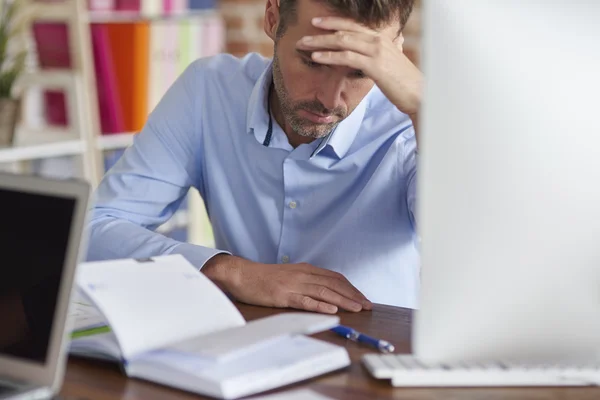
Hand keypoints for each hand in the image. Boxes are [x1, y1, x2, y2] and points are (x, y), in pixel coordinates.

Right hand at [203, 254, 372, 313]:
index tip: (363, 297)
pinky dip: (320, 305)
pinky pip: (305, 301)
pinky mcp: (283, 295)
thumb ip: (306, 280)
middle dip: (353, 295)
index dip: (351, 288)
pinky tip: (331, 310)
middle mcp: (303, 274)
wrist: (242, 274)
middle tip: (368, 305)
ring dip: (342, 300)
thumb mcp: (289, 275)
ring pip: (323, 292)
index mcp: (306, 269)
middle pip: (333, 284)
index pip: (334, 278)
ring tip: (357, 308)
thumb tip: (324, 291)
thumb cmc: (264, 278)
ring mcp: (293, 285)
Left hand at [296, 17, 422, 118]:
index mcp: (382, 38)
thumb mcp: (393, 62)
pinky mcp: (374, 65)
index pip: (353, 25)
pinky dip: (329, 56)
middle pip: (345, 31)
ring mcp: (376, 51)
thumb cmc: (405, 82)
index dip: (334, 22)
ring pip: (342, 42)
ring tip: (303, 44)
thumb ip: (384, 53)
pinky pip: (346, 57)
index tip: (318, 22)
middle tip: (304, 34)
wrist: (419, 94)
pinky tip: (316, 57)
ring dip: (320, 42)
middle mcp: (378, 40)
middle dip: (322, 31)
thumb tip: (379, 49)